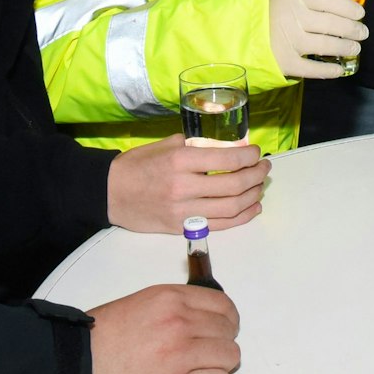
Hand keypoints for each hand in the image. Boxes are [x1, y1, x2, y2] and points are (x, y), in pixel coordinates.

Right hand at [86, 284, 239, 373]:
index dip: (226, 319)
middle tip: (206, 352)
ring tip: (196, 370)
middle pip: (228, 332)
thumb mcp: (139, 306)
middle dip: (220, 343)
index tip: (223, 327)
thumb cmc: (98, 342)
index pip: (222, 304)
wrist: (75, 370)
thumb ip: (174, 308)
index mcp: (168, 299)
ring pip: (229, 358)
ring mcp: (180, 358)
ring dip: (216, 365)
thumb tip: (204, 317)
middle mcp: (178, 325)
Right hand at [104, 134, 268, 233]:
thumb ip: (195, 146)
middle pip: (234, 185)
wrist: (109, 193)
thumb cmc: (137, 165)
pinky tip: (252, 207)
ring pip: (231, 207)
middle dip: (256, 175)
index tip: (256, 152)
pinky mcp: (181, 228)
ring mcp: (183, 211)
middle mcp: (184, 187)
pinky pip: (220, 225)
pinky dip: (242, 217)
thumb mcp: (165, 145)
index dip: (248, 157)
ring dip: (253, 196)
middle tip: (264, 167)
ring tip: (260, 186)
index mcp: (180, 161)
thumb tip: (224, 147)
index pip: (227, 160)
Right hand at [268, 0, 366, 78]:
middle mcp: (293, 18)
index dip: (347, 6)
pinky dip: (329, 70)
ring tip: (354, 49)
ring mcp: (289, 41)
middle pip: (332, 23)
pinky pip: (313, 68)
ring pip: (327, 45)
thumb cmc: (263, 16)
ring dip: (345, 48)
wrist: (232, 35)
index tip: (360, 13)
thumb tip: (339, 9)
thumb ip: (305, 3)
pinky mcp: (285, 62)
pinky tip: (339, 70)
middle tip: (362, 33)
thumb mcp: (282, 0)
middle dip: (352, 29)